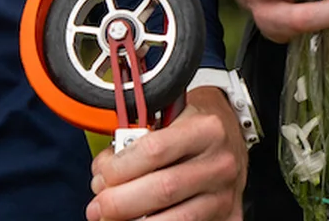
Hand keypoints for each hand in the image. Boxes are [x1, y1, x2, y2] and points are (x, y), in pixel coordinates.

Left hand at [85, 85, 244, 220]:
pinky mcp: (229, 217)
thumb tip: (103, 174)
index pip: (154, 151)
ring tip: (113, 219)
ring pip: (175, 219)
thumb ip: (135, 141)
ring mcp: (225, 194)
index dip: (120, 167)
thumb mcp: (168, 117)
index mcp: (206, 129)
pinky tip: (140, 220)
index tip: (102, 174)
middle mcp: (220, 162)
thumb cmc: (192, 125)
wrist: (230, 135)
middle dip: (120, 203)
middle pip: (163, 189)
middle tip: (98, 207)